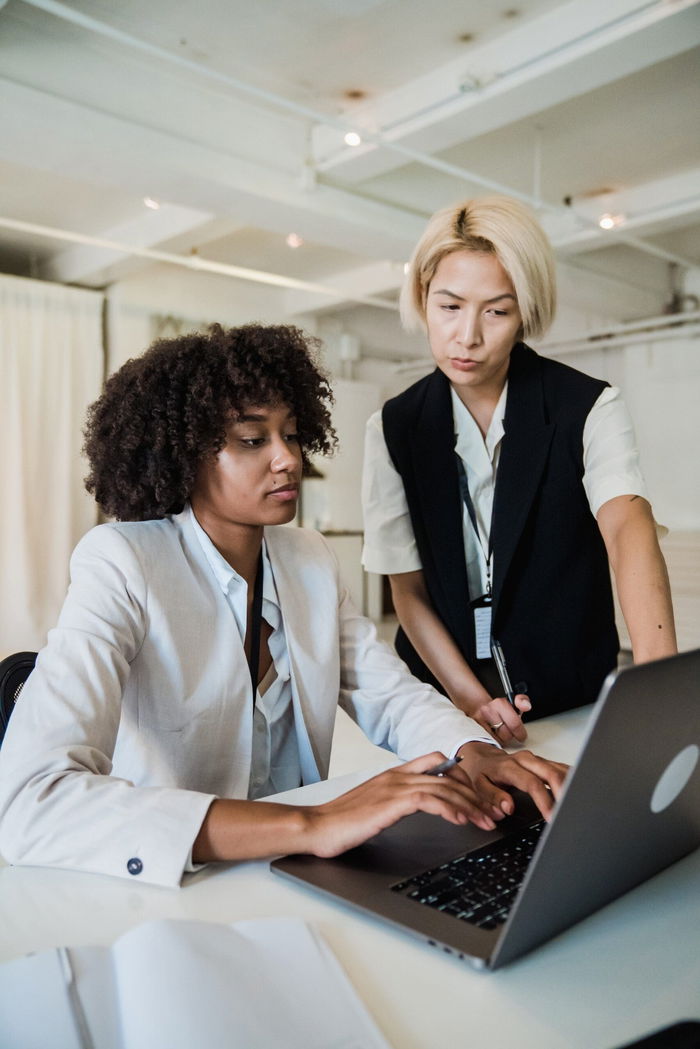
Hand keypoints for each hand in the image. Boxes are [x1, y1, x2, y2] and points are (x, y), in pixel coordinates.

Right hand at [305, 752, 506, 858]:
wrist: (317, 826)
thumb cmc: (342, 820)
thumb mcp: (375, 804)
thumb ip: (397, 799)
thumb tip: (420, 805)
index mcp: (394, 773)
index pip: (436, 761)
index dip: (461, 775)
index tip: (477, 794)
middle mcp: (398, 776)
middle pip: (448, 777)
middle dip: (474, 795)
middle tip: (491, 812)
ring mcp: (395, 787)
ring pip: (444, 788)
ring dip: (470, 805)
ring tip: (485, 820)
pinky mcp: (391, 802)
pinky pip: (430, 800)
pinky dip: (450, 809)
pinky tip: (462, 821)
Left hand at [456, 741, 568, 821]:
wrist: (483, 756)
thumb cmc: (482, 772)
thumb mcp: (479, 786)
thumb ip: (492, 797)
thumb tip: (508, 808)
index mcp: (510, 767)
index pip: (532, 784)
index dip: (544, 801)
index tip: (551, 817)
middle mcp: (526, 760)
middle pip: (551, 773)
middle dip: (564, 793)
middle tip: (569, 813)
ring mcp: (536, 760)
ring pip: (559, 769)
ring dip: (570, 786)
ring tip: (576, 805)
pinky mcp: (543, 762)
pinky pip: (561, 768)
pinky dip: (571, 779)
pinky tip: (577, 791)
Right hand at [471, 693, 530, 744]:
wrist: (479, 707)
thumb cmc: (499, 708)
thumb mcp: (513, 702)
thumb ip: (523, 701)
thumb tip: (526, 706)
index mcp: (500, 703)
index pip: (515, 724)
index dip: (520, 733)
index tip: (522, 736)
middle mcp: (488, 711)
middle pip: (507, 735)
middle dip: (511, 736)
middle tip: (513, 734)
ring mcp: (480, 721)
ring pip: (499, 740)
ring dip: (503, 739)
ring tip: (502, 732)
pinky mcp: (475, 730)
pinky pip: (490, 742)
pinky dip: (495, 741)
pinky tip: (495, 735)